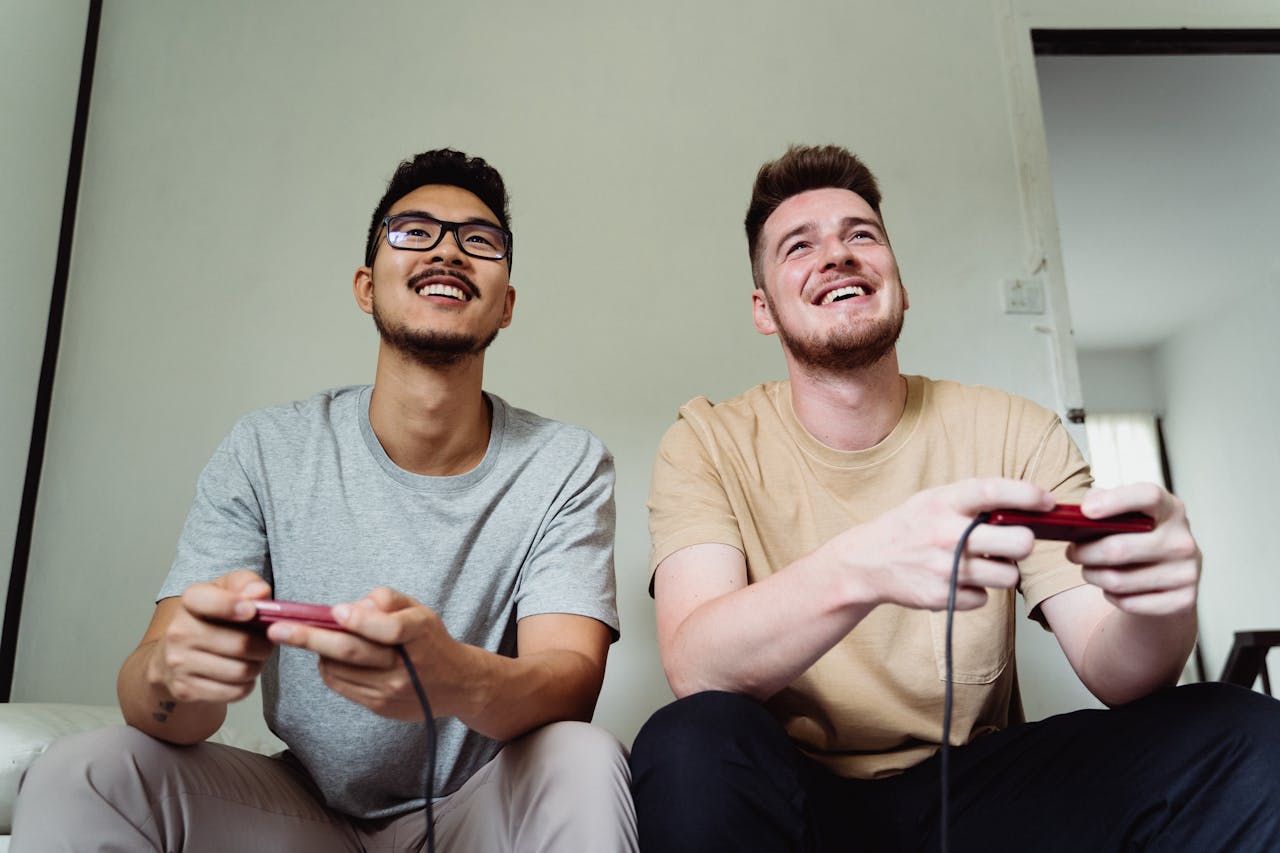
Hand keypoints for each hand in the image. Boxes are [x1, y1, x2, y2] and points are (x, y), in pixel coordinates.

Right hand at [150, 569, 273, 703]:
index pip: (209, 601)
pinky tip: (240, 675)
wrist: (172, 658)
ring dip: (257, 666)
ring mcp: (178, 663)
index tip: (252, 611)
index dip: (234, 605)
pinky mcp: (185, 689)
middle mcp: (178, 631)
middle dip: (264, 645)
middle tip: (266, 643)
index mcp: (190, 601)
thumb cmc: (211, 619)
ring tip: (253, 658)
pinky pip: (234, 692)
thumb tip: (259, 593)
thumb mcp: (227, 591)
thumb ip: (247, 584)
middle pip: (240, 644)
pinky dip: (246, 685)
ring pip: (241, 671)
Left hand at [267, 587, 473, 721]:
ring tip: (306, 637)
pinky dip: (328, 668)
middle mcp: (405, 666)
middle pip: (353, 652)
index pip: (389, 628)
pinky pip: (341, 685)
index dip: (361, 620)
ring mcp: (391, 690)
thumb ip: (388, 600)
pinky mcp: (379, 705)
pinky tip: (328, 656)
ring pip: (340, 669)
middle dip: (311, 638)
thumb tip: (354, 606)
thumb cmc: (430, 640)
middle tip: (277, 629)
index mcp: (420, 635)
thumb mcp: (420, 610)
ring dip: (318, 652)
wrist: (456, 684)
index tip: (335, 611)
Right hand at [834, 478, 1055, 611]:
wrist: (867, 562)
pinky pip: (985, 598)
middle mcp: (946, 534)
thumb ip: (972, 500)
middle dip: (1023, 544)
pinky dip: (976, 591)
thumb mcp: (933, 500)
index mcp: (944, 502)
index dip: (1028, 495)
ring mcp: (945, 568)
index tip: (1047, 501)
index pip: (995, 492)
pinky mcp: (944, 596)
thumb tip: (1025, 506)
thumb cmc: (908, 528)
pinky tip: (957, 580)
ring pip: (1008, 575)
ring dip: (1002, 570)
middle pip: (1018, 542)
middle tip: (1013, 543)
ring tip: (981, 563)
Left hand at [1068, 483, 1199, 615]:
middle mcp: (1182, 540)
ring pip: (1118, 580)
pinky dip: (1111, 596)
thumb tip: (1081, 511)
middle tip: (1072, 552)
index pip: (1148, 496)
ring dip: (1092, 575)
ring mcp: (1187, 572)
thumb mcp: (1128, 513)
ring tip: (1088, 569)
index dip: (1115, 501)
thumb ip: (1103, 500)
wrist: (1170, 579)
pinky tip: (1112, 588)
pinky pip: (1129, 603)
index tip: (1086, 511)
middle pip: (1119, 548)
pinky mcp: (1183, 601)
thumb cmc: (1139, 538)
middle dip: (1084, 552)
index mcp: (1170, 509)